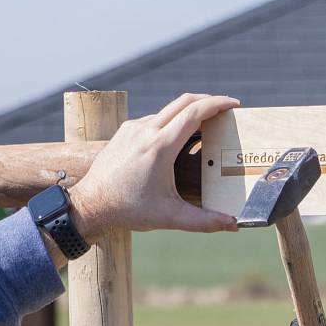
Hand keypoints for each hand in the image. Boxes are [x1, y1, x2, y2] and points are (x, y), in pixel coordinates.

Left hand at [69, 93, 239, 240]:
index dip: (218, 104)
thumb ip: (204, 221)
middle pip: (183, 101)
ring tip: (203, 126)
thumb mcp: (170, 217)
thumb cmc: (128, 210)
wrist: (90, 205)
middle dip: (208, 100)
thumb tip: (233, 224)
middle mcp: (146, 130)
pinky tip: (175, 137)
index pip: (194, 112)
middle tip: (225, 108)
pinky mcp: (124, 132)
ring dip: (187, 112)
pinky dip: (169, 122)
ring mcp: (132, 129)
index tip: (234, 104)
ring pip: (167, 111)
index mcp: (160, 146)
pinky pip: (152, 120)